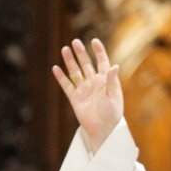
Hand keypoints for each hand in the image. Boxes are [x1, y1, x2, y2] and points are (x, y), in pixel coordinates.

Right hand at [52, 38, 123, 152]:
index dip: (98, 51)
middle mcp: (94, 82)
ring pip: (75, 72)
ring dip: (70, 61)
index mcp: (105, 80)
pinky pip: (67, 85)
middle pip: (86, 64)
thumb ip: (111, 81)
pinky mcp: (75, 98)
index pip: (102, 62)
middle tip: (75, 42)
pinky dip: (61, 77)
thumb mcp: (113, 96)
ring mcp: (84, 89)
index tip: (94, 41)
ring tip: (64, 49)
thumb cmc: (112, 114)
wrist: (103, 130)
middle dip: (81, 53)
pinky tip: (56, 68)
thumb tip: (115, 65)